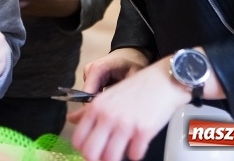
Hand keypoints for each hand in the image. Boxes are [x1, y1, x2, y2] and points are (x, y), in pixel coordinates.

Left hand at [69, 55, 189, 160]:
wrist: (162, 81)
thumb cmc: (135, 89)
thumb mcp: (106, 96)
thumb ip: (87, 111)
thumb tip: (71, 120)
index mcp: (95, 108)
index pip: (78, 140)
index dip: (84, 150)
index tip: (92, 152)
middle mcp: (107, 116)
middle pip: (90, 153)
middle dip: (97, 160)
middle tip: (105, 157)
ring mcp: (125, 124)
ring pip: (110, 158)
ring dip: (116, 159)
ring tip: (122, 151)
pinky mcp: (143, 131)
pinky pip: (134, 155)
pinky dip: (135, 154)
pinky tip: (137, 145)